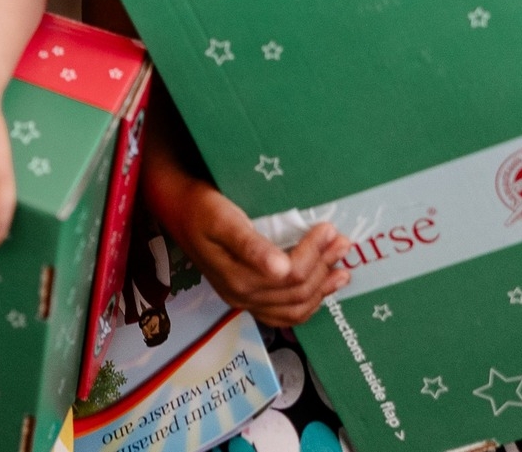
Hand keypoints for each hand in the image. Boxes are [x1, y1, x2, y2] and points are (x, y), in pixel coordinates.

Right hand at [167, 177, 349, 325]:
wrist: (178, 209)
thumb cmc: (201, 207)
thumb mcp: (224, 219)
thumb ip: (251, 245)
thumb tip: (283, 269)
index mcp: (238, 278)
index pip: (290, 275)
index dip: (314, 253)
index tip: (328, 228)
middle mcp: (242, 297)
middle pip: (297, 292)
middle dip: (323, 266)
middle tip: (342, 241)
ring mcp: (244, 301)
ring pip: (295, 308)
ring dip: (322, 288)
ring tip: (342, 267)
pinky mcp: (247, 298)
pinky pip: (284, 314)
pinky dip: (309, 304)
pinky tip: (323, 289)